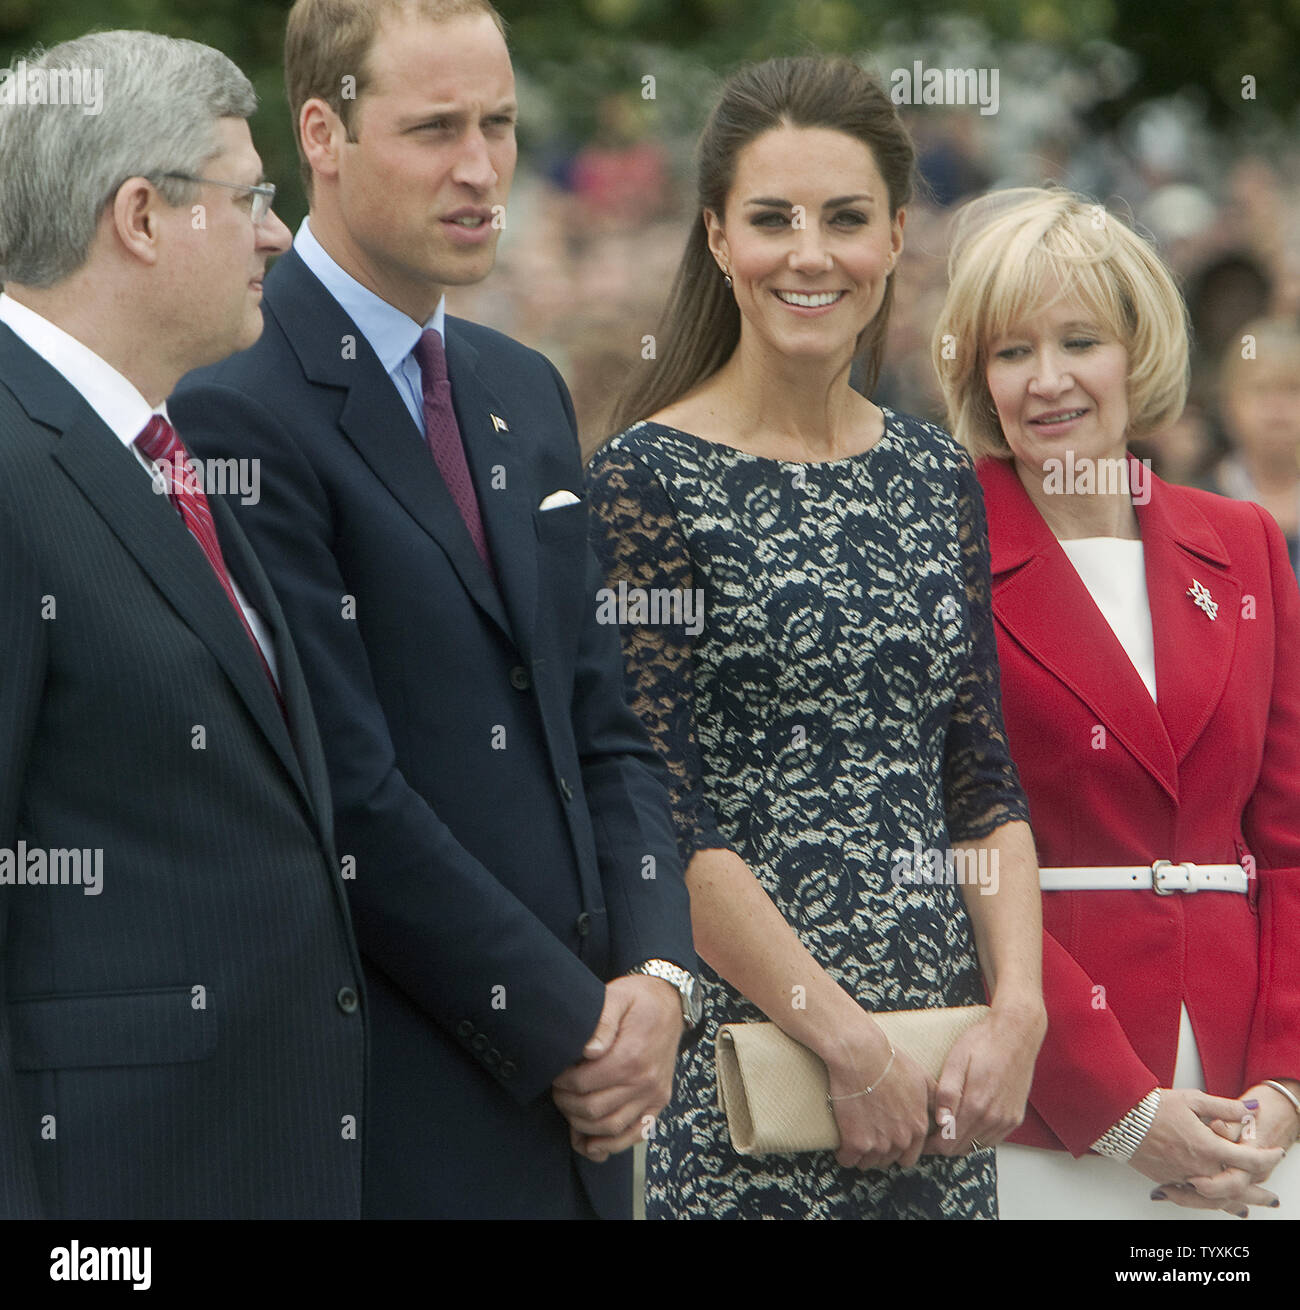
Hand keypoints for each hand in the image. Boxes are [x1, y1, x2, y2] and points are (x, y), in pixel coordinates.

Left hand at [550, 974, 683, 1161]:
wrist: (672, 1003)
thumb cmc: (639, 999)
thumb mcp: (617, 997)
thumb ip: (602, 1021)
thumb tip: (588, 1051)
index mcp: (631, 1056)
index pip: (585, 1084)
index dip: (562, 1083)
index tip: (555, 1075)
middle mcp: (645, 1081)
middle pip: (594, 1110)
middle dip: (567, 1105)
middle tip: (558, 1092)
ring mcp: (654, 1094)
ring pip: (612, 1127)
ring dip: (583, 1127)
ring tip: (569, 1112)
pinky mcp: (659, 1102)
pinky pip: (636, 1134)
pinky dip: (612, 1145)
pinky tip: (591, 1145)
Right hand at [823, 1018, 932, 1170]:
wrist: (861, 1054)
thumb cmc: (890, 1062)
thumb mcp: (923, 1079)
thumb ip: (937, 1103)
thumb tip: (946, 1120)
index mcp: (918, 1127)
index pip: (909, 1157)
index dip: (896, 1148)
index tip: (885, 1137)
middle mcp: (902, 1140)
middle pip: (888, 1161)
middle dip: (879, 1152)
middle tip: (868, 1135)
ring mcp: (879, 1143)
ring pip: (868, 1164)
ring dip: (862, 1154)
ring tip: (854, 1137)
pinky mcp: (855, 1142)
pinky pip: (848, 1160)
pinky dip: (844, 1154)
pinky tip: (842, 1142)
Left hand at [923, 1001, 1045, 1155]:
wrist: (1016, 1034)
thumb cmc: (983, 1042)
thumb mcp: (956, 1060)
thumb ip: (947, 1093)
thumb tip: (940, 1122)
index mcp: (976, 1105)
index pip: (948, 1143)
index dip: (931, 1144)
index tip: (921, 1136)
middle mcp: (994, 1118)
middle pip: (961, 1148)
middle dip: (943, 1144)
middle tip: (929, 1132)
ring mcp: (1007, 1120)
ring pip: (976, 1146)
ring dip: (960, 1142)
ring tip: (946, 1127)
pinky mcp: (1015, 1117)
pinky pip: (992, 1139)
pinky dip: (977, 1137)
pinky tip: (967, 1123)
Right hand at [1131, 1088, 1284, 1215]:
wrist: (1120, 1117)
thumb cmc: (1153, 1106)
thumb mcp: (1192, 1100)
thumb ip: (1224, 1107)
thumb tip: (1250, 1111)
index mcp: (1208, 1146)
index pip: (1249, 1159)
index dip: (1267, 1157)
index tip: (1276, 1154)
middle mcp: (1199, 1167)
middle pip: (1238, 1187)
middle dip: (1258, 1193)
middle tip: (1271, 1198)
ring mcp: (1183, 1177)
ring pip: (1217, 1199)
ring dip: (1236, 1204)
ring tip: (1247, 1209)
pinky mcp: (1167, 1180)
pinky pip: (1195, 1198)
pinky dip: (1209, 1203)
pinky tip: (1212, 1203)